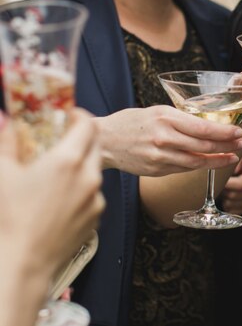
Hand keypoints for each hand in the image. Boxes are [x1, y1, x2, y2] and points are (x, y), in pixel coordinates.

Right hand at [0, 109, 104, 278]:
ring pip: (95, 169)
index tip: (67, 116)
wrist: (25, 260)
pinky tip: (61, 197)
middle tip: (63, 139)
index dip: (79, 116)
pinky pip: (94, 192)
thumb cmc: (11, 216)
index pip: (88, 125)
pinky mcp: (98, 214)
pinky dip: (82, 188)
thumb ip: (7, 141)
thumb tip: (4, 118)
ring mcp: (97, 196)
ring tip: (58, 172)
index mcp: (67, 159)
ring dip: (81, 164)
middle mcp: (89, 175)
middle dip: (82, 137)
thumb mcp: (3, 173)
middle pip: (96, 144)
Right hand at [96, 105, 241, 175]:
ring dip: (218, 160)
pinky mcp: (157, 170)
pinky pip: (184, 168)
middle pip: (204, 146)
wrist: (104, 141)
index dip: (225, 132)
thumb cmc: (131, 122)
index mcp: (166, 118)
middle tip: (241, 144)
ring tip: (232, 157)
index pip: (203, 128)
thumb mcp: (157, 112)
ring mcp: (160, 156)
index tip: (239, 132)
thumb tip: (207, 126)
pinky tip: (210, 162)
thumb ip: (180, 119)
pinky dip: (200, 166)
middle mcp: (164, 138)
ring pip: (197, 161)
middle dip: (227, 146)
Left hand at [221, 152, 241, 214]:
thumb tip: (234, 166)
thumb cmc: (240, 161)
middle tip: (217, 182)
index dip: (227, 183)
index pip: (241, 184)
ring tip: (223, 187)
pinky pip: (230, 211)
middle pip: (234, 195)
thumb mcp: (240, 154)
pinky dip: (225, 204)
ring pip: (230, 204)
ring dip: (223, 197)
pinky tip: (226, 195)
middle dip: (223, 189)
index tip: (216, 180)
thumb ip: (237, 157)